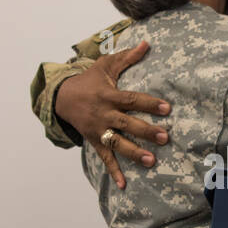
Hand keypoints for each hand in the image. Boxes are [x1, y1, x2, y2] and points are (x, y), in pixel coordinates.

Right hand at [54, 41, 169, 188]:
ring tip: (151, 161)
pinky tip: (124, 184)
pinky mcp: (94, 141)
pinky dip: (113, 171)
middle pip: (127, 123)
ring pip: (117, 143)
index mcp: (108, 95)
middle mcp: (104, 114)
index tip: (167, 108)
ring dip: (133, 153)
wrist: (61, 97)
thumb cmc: (89, 80)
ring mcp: (98, 130)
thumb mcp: (105, 66)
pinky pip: (104, 158)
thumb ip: (127, 57)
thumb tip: (147, 43)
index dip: (149, 104)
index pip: (131, 99)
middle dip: (145, 131)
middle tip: (164, 138)